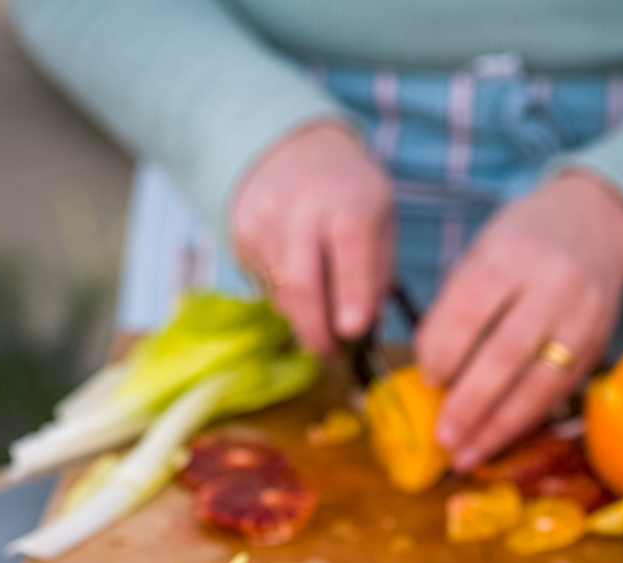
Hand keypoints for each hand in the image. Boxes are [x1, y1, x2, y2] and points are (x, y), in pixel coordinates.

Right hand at [231, 121, 392, 351]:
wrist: (292, 151)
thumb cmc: (348, 195)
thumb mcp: (380, 216)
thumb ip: (378, 270)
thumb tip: (367, 327)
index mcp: (348, 195)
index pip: (350, 241)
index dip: (352, 290)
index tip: (354, 330)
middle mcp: (302, 204)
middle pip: (301, 278)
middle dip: (316, 328)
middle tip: (330, 351)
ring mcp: (264, 220)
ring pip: (281, 291)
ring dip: (302, 318)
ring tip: (320, 321)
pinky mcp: (241, 237)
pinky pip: (264, 286)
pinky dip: (285, 300)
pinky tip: (298, 287)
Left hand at [415, 171, 622, 469]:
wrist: (594, 225)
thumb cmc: (522, 246)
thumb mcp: (483, 255)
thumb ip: (457, 308)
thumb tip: (431, 376)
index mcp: (511, 254)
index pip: (471, 310)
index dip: (444, 352)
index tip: (428, 380)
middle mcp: (553, 283)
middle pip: (507, 352)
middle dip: (470, 402)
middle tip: (442, 436)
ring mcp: (581, 317)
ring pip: (538, 383)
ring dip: (497, 426)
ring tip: (465, 454)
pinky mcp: (597, 345)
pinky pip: (556, 392)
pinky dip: (522, 421)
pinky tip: (496, 439)